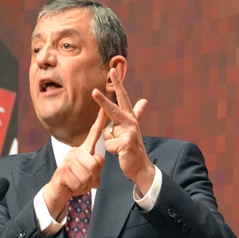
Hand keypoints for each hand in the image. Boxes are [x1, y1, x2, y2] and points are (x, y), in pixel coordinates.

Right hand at [42, 108, 107, 216]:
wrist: (59, 191)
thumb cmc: (77, 181)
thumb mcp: (91, 173)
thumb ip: (97, 166)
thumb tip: (98, 159)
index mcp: (84, 149)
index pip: (94, 133)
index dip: (100, 121)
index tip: (105, 108)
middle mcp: (75, 151)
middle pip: (95, 163)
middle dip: (94, 177)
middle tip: (86, 181)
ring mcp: (68, 160)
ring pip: (88, 175)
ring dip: (86, 184)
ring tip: (78, 183)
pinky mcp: (62, 170)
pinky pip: (79, 182)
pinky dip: (78, 188)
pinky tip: (72, 186)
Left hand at [94, 69, 155, 195]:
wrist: (141, 166)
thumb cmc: (133, 146)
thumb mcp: (134, 128)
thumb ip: (138, 113)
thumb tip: (144, 100)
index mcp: (130, 118)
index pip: (123, 97)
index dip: (117, 84)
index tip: (111, 70)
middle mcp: (130, 122)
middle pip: (113, 110)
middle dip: (102, 101)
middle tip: (93, 92)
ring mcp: (129, 133)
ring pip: (108, 133)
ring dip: (111, 143)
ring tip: (120, 148)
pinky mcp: (126, 145)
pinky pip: (109, 145)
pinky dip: (112, 151)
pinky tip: (121, 153)